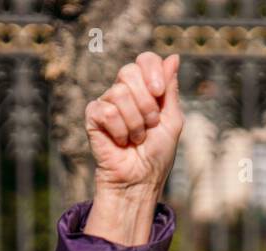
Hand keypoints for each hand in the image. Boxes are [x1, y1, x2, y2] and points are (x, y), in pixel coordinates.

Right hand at [83, 52, 181, 245]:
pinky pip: (107, 111)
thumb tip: (173, 56)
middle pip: (129, 72)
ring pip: (119, 94)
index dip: (152, 71)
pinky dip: (119, 131)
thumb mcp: (172, 119)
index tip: (159, 92)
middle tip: (149, 125)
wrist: (140, 179)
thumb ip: (170, 89)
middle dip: (146, 103)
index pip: (145, 59)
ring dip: (135, 123)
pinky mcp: (93, 117)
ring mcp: (107, 103)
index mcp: (145, 88)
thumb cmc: (157, 154)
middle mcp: (124, 91)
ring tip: (136, 139)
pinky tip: (120, 142)